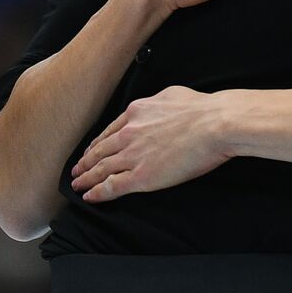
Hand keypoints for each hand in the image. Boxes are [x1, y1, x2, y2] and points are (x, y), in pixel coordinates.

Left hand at [69, 85, 229, 201]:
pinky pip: (111, 186)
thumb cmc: (202, 109)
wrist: (215, 124)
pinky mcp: (141, 176)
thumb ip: (156, 104)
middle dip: (85, 162)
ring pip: (100, 169)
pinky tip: (90, 196)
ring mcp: (132, 155)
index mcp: (136, 112)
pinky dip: (97, 192)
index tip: (91, 150)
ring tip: (77, 185)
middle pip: (99, 150)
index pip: (109, 131)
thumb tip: (155, 107)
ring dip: (86, 178)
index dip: (97, 143)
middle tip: (76, 171)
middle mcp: (129, 133)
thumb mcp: (171, 95)